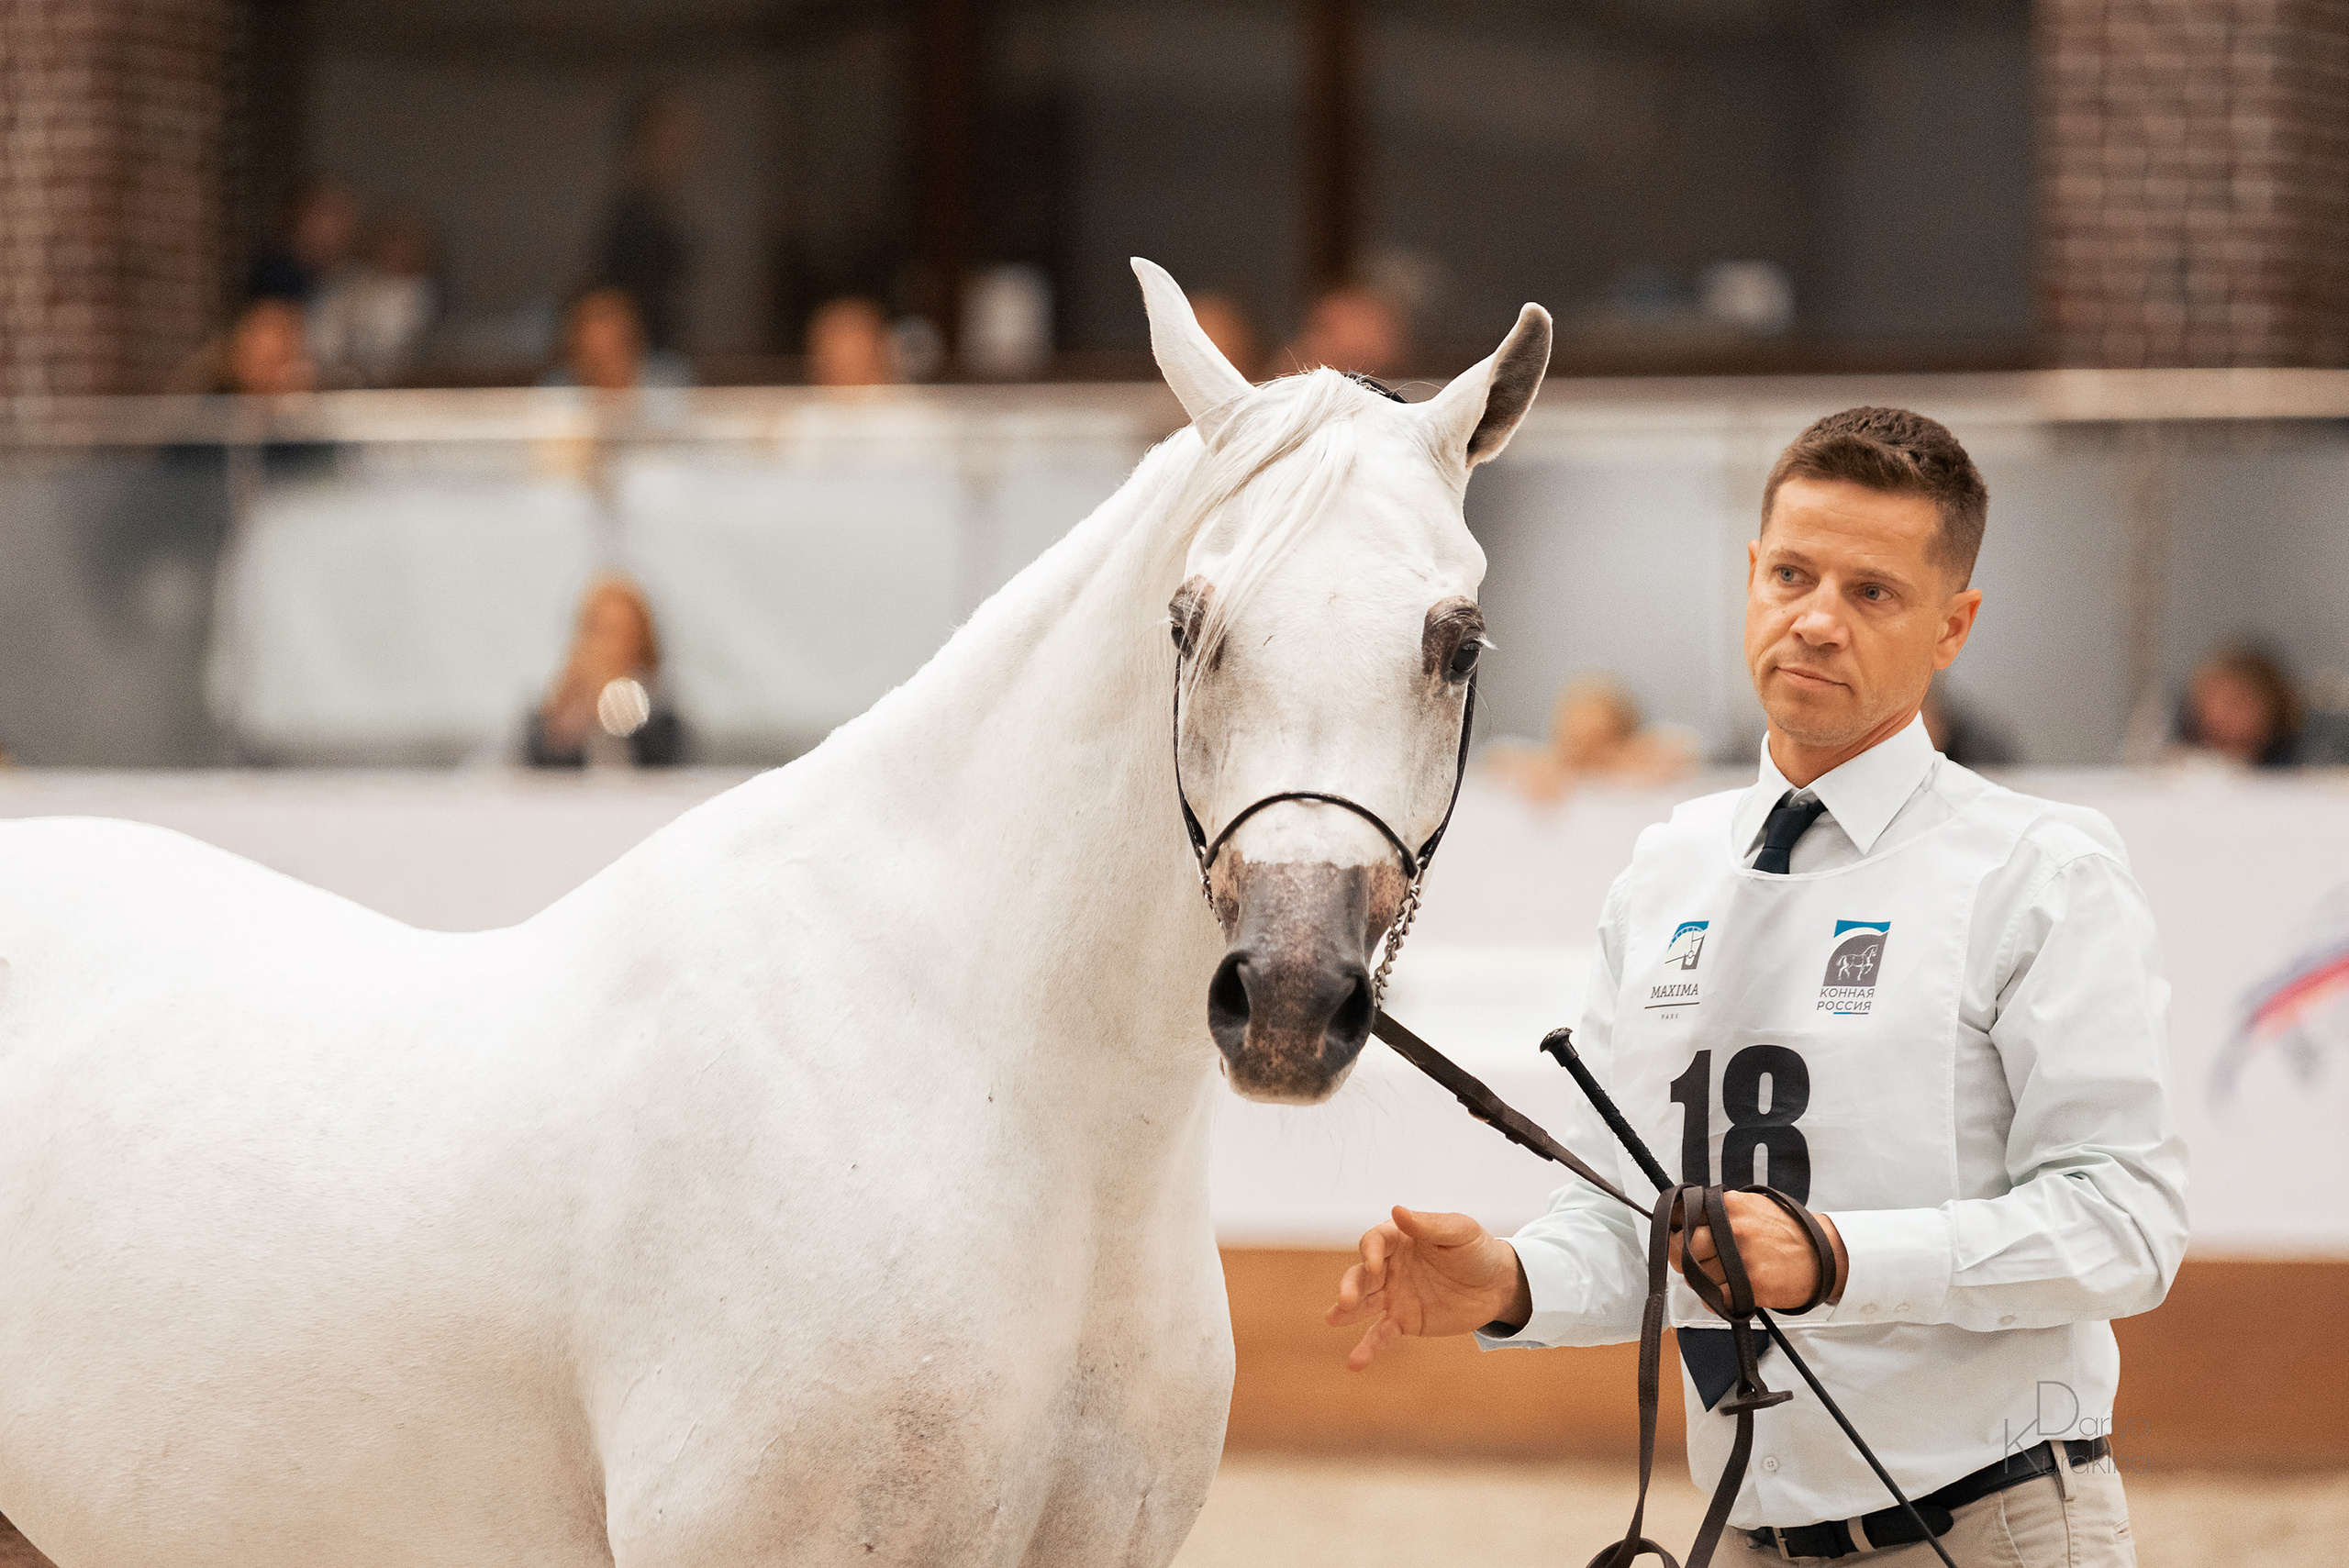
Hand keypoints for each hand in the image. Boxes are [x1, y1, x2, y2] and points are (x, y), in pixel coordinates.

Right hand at [1324, 1207, 1529, 1370]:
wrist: (1499, 1286)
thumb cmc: (1477, 1250)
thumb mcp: (1459, 1232)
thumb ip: (1429, 1225)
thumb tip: (1397, 1210)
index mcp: (1400, 1239)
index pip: (1374, 1242)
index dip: (1370, 1252)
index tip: (1374, 1264)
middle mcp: (1390, 1266)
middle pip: (1361, 1274)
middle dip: (1351, 1285)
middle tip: (1345, 1300)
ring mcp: (1395, 1295)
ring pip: (1364, 1303)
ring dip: (1347, 1310)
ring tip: (1332, 1317)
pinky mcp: (1404, 1321)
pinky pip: (1381, 1334)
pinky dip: (1368, 1347)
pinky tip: (1354, 1362)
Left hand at [1670, 1191, 1847, 1312]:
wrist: (1822, 1256)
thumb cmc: (1786, 1232)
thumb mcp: (1752, 1206)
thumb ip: (1720, 1210)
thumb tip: (1685, 1216)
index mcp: (1728, 1206)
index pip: (1680, 1213)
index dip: (1673, 1227)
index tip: (1675, 1235)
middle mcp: (1731, 1228)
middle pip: (1681, 1247)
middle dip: (1681, 1257)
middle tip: (1695, 1262)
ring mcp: (1739, 1257)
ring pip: (1695, 1275)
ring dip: (1701, 1281)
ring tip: (1721, 1277)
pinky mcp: (1749, 1285)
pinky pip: (1713, 1298)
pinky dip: (1715, 1300)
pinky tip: (1729, 1292)